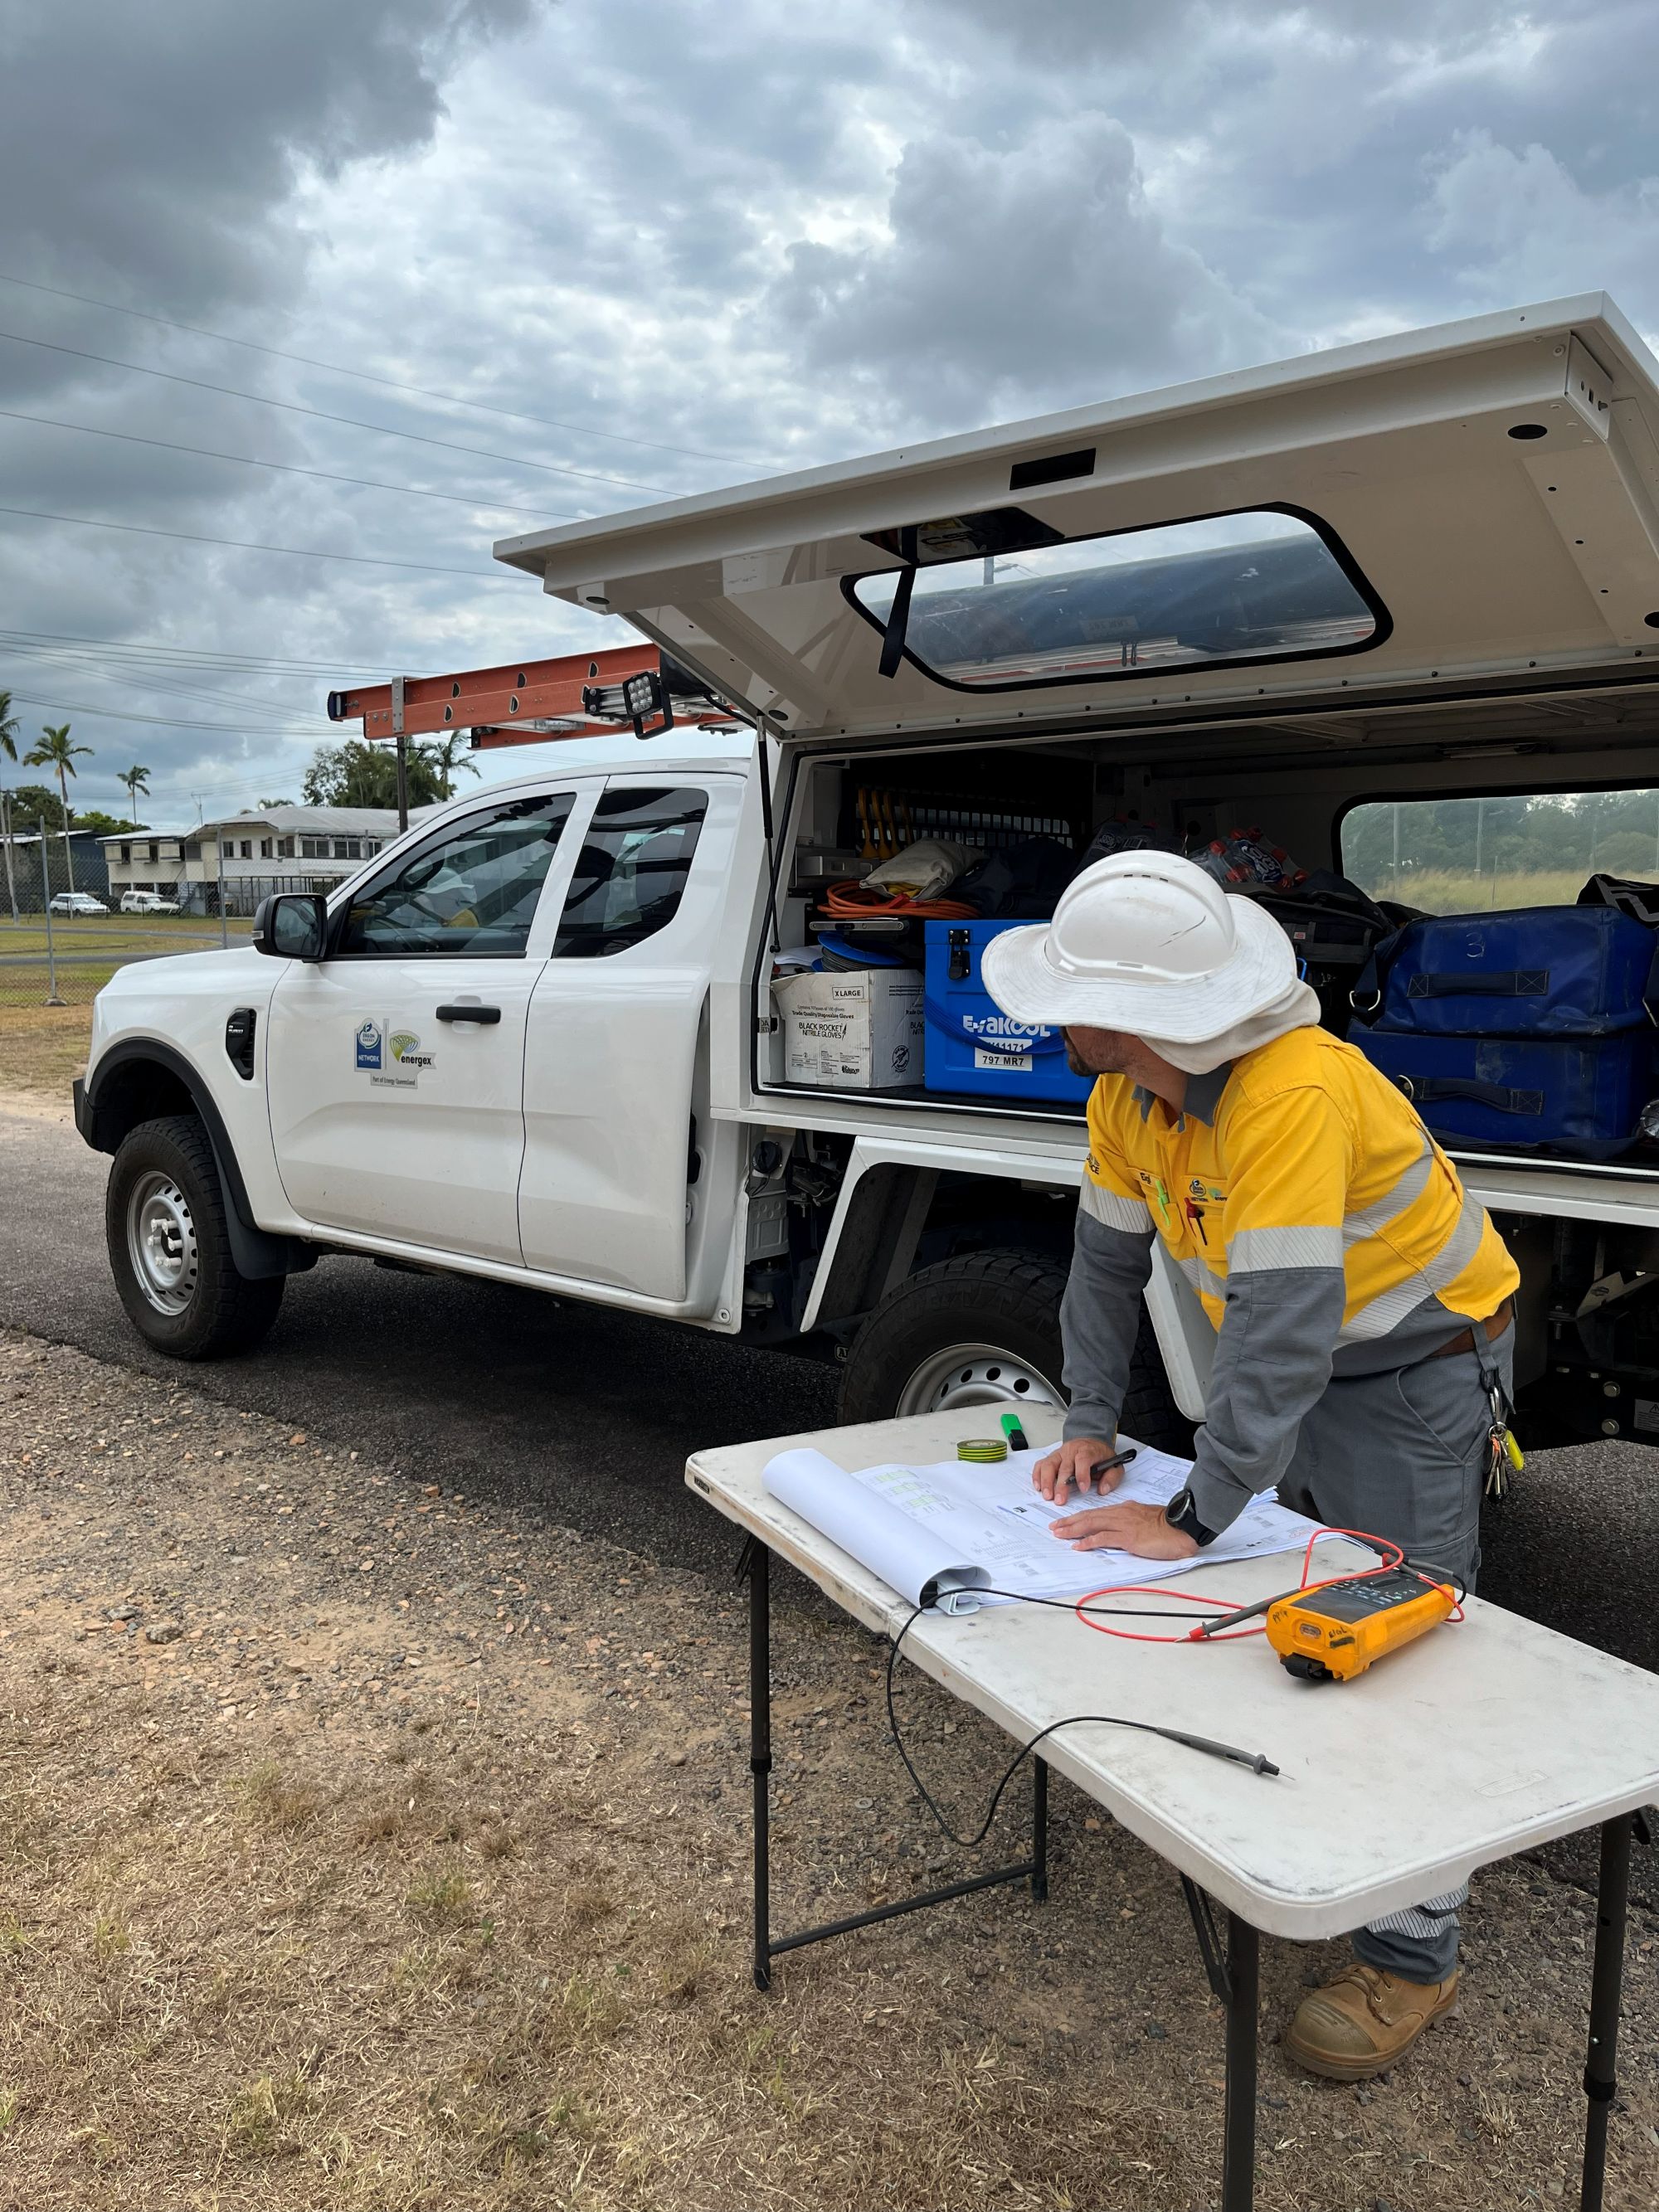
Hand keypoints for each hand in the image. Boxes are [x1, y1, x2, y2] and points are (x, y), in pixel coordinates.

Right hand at [1032, 1436, 1119, 1503]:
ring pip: (1048, 1465)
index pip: (1083, 1460)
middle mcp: (1071, 1450)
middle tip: (1060, 1500)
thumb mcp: (1114, 1466)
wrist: (1092, 1442)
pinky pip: (1040, 1465)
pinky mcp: (1052, 1458)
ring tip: (1048, 1496)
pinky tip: (1039, 1487)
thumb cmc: (1101, 1457)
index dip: (1082, 1475)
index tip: (1083, 1489)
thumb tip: (1103, 1489)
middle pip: (1064, 1466)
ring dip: (1046, 1481)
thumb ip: (1112, 1478)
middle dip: (1061, 1485)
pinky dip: (1037, 1476)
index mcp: (1088, 1450)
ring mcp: (1059, 1454)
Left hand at [1049, 1499, 1199, 1559]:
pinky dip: (1088, 1541)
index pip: (1096, 1512)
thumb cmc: (1167, 1525)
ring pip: (1092, 1524)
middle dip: (1069, 1521)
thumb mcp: (1145, 1517)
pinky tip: (1078, 1545)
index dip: (1079, 1517)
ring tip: (1059, 1534)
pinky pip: (1103, 1538)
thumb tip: (1121, 1525)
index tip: (1066, 1521)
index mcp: (1124, 1509)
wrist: (1181, 1527)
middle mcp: (1120, 1514)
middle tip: (1054, 1526)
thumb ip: (1131, 1518)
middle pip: (1089, 1516)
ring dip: (1073, 1530)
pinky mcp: (1128, 1537)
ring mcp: (1123, 1525)